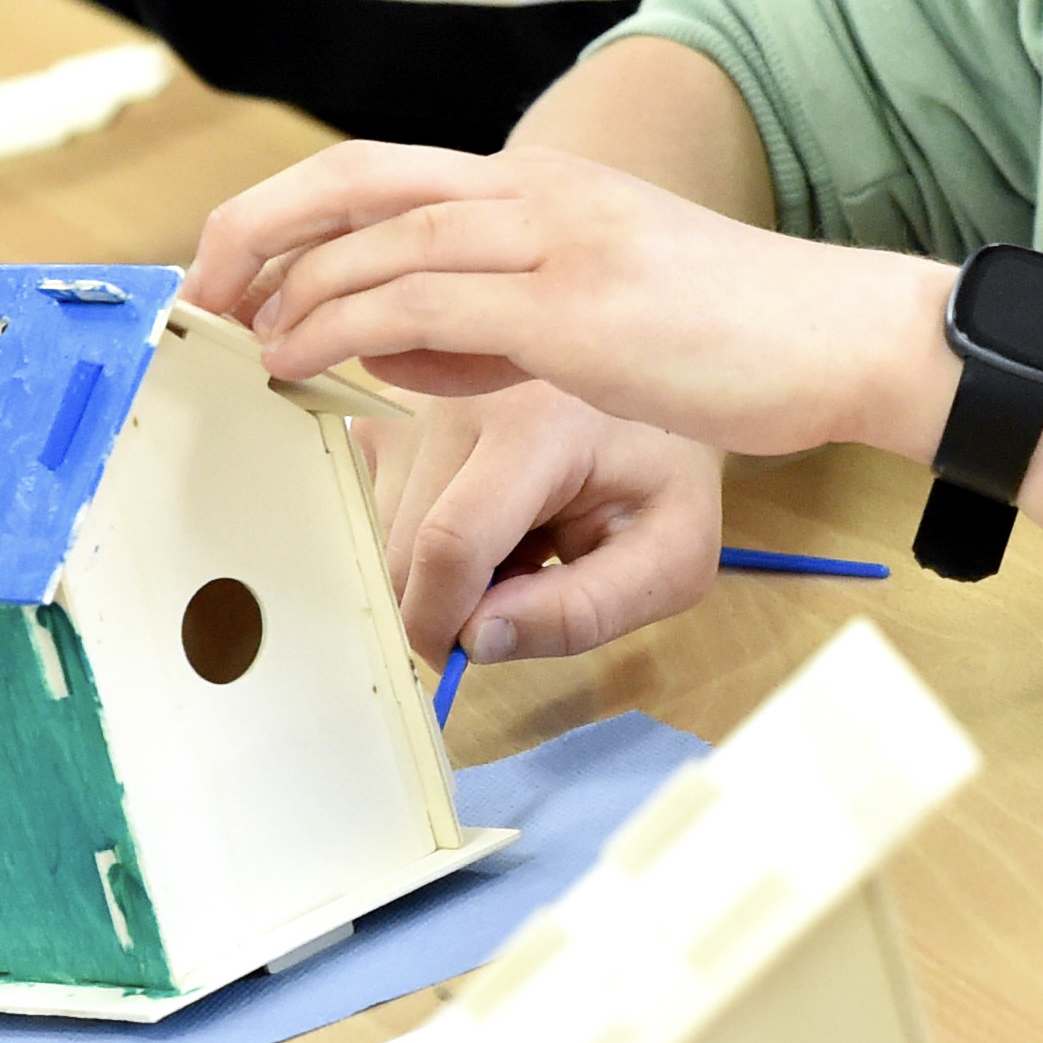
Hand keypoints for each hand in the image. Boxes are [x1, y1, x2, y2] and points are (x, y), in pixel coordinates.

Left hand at [186, 139, 942, 458]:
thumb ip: (495, 323)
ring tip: (243, 339)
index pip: (382, 171)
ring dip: (294, 290)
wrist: (844, 337)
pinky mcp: (577, 309)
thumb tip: (399, 347)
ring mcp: (558, 242)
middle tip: (201, 290)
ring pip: (383, 239)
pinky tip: (303, 361)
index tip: (233, 268)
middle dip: (260, 228)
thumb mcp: (595, 316)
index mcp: (545, 186)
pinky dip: (346, 327)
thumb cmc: (734, 338)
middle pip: (358, 178)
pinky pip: (428, 305)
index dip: (291, 210)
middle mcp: (541, 193)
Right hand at [354, 391, 722, 661]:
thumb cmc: (666, 472)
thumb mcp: (668, 557)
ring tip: (514, 540)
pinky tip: (478, 513)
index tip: (466, 657)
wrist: (653, 385)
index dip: (445, 622)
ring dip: (433, 567)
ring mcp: (417, 398)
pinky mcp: (391, 408)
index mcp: (535, 426)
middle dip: (445, 603)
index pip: (450, 543)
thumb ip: (582, 611)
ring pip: (379, 533)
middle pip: (403, 548)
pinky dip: (416, 532)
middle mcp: (459, 398)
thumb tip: (476, 641)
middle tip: (524, 585)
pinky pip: (374, 503)